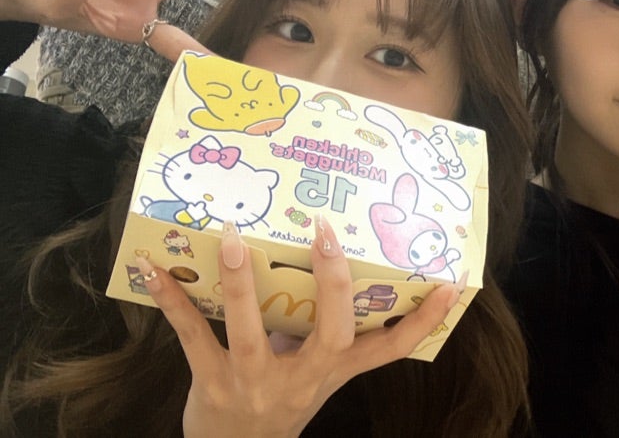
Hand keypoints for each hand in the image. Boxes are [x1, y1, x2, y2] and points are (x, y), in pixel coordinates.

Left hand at [139, 216, 462, 437]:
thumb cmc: (279, 400)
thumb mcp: (313, 373)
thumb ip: (322, 328)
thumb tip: (327, 254)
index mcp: (334, 369)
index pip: (390, 348)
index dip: (421, 319)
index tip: (449, 285)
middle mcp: (304, 377)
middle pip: (332, 333)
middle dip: (332, 283)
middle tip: (326, 232)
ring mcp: (257, 383)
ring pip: (251, 332)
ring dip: (242, 283)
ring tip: (235, 238)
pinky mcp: (212, 384)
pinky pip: (192, 337)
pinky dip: (174, 302)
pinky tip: (154, 271)